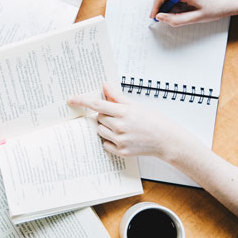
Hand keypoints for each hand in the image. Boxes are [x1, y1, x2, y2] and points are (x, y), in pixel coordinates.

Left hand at [68, 83, 202, 160]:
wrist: (165, 139)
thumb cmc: (153, 121)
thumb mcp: (135, 104)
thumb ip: (117, 96)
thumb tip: (104, 86)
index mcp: (123, 112)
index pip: (97, 104)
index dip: (82, 101)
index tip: (71, 99)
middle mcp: (120, 126)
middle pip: (98, 117)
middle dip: (105, 115)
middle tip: (118, 116)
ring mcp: (120, 140)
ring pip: (100, 130)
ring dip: (106, 127)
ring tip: (121, 127)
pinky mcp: (121, 151)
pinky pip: (105, 144)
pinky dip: (109, 140)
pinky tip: (122, 137)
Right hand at [150, 0, 237, 26]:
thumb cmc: (217, 7)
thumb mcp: (196, 18)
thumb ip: (176, 19)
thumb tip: (160, 17)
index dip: (155, 6)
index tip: (155, 16)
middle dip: (160, 3)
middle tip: (168, 15)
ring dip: (166, 0)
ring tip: (179, 10)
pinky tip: (183, 5)